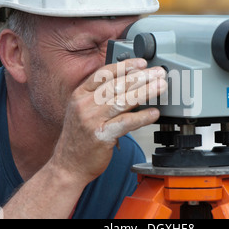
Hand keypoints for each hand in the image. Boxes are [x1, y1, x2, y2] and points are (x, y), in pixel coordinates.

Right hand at [50, 58, 166, 183]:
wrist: (68, 165)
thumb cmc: (79, 139)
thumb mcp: (83, 112)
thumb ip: (101, 98)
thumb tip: (129, 86)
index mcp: (80, 95)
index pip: (104, 74)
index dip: (124, 66)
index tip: (141, 63)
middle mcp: (84, 105)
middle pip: (117, 85)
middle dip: (141, 76)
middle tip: (158, 73)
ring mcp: (92, 120)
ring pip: (123, 101)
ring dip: (145, 92)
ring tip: (160, 87)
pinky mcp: (101, 136)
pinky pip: (125, 123)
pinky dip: (142, 117)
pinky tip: (153, 113)